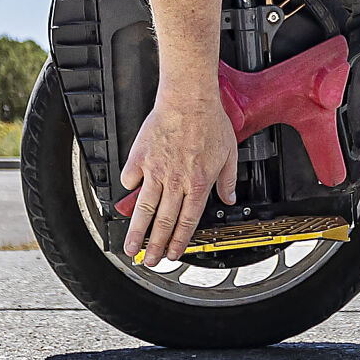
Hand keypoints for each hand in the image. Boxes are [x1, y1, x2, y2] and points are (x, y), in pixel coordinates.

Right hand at [118, 90, 238, 262]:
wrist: (188, 98)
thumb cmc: (210, 121)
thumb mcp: (230, 153)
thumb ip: (228, 180)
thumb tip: (229, 198)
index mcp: (199, 183)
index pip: (188, 221)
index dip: (179, 241)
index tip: (172, 254)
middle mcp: (176, 181)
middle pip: (164, 221)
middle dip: (155, 246)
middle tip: (149, 261)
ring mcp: (156, 170)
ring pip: (144, 208)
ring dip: (136, 231)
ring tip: (130, 248)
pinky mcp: (140, 157)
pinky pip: (130, 178)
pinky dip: (129, 188)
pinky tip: (129, 194)